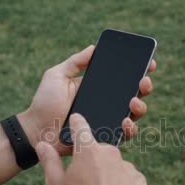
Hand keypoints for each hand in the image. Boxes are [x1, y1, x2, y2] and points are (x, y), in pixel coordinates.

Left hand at [19, 45, 155, 155]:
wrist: (36, 129)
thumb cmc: (44, 102)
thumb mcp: (57, 75)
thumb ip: (75, 62)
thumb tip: (94, 47)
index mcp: (98, 87)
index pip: (123, 77)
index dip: (138, 70)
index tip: (149, 63)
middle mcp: (106, 103)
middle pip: (135, 93)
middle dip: (145, 86)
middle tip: (143, 81)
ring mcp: (108, 120)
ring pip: (134, 114)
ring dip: (140, 106)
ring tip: (133, 101)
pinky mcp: (105, 137)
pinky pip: (124, 134)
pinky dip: (130, 128)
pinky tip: (125, 120)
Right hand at [35, 114, 146, 184]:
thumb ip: (49, 161)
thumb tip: (42, 145)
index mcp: (88, 150)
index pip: (81, 126)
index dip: (76, 122)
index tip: (76, 120)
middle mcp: (110, 153)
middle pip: (98, 149)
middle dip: (91, 160)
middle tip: (84, 180)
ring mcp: (127, 166)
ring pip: (114, 164)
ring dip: (107, 173)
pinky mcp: (138, 179)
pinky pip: (127, 177)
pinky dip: (121, 184)